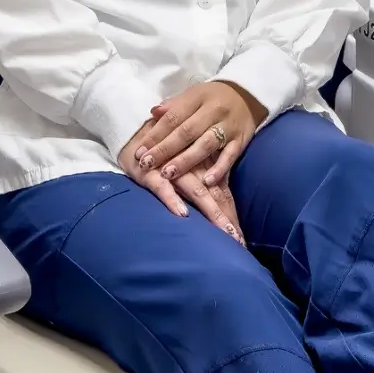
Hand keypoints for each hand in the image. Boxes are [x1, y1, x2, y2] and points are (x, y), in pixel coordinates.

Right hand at [118, 126, 243, 242]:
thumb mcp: (187, 160)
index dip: (232, 214)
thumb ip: (205, 175)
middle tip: (238, 241)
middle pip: (216, 195)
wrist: (131, 130)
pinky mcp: (150, 171)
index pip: (223, 193)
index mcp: (203, 165)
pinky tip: (182, 213)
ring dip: (211, 212)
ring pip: (197, 192)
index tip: (242, 238)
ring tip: (223, 232)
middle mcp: (192, 167)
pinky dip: (172, 199)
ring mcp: (172, 169)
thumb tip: (223, 203)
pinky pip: (162, 187)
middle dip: (227, 219)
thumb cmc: (163, 149)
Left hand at [133, 79, 265, 188]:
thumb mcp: (193, 94)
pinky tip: (206, 181)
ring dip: (185, 161)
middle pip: (186, 132)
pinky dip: (219, 169)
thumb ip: (174, 105)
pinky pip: (230, 156)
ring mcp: (228, 127)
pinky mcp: (241, 141)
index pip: (173, 117)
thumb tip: (153, 113)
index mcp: (197, 97)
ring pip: (205, 144)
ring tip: (168, 173)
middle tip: (147, 165)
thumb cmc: (213, 98)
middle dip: (165, 150)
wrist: (248, 95)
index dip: (155, 135)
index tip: (139, 151)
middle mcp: (213, 111)